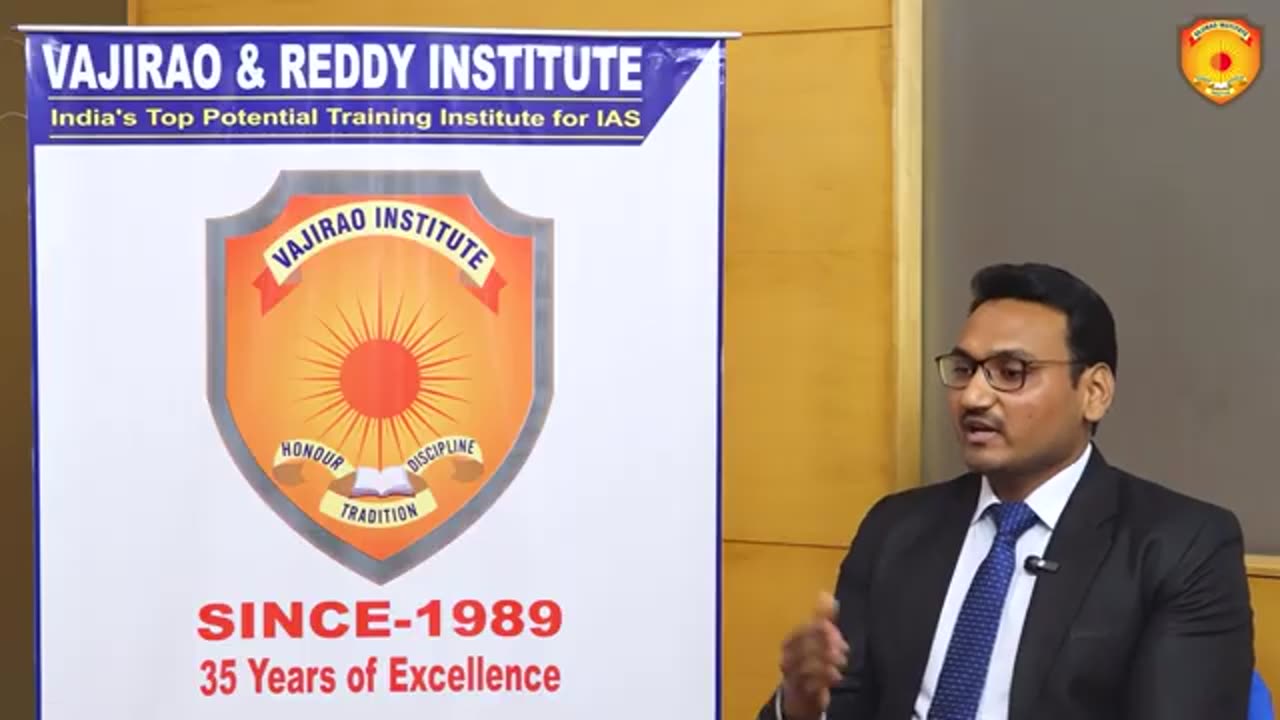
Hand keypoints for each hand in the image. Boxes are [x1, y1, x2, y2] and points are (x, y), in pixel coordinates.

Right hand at [779, 592, 847, 719]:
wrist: (800, 697)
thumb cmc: (809, 662)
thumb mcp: (816, 639)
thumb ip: (822, 618)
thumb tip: (826, 594)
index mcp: (790, 641)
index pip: (806, 630)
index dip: (824, 631)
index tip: (839, 637)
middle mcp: (787, 656)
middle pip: (807, 647)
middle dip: (828, 647)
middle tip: (843, 652)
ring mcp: (791, 675)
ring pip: (808, 665)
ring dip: (829, 663)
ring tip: (841, 665)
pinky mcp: (800, 691)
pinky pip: (811, 683)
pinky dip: (826, 678)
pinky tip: (836, 677)